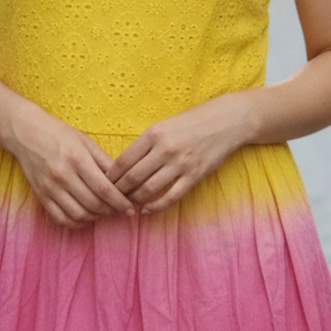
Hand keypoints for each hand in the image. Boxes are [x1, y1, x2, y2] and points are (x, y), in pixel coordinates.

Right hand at [10, 107, 135, 229]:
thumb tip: (123, 182)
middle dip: (111, 211)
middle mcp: (62, 175)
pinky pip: (60, 218)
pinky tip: (85, 216)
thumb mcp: (86, 142)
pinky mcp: (40, 195)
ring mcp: (49, 187)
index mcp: (77, 158)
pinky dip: (76, 222)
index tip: (130, 208)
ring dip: (95, 217)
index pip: (104, 189)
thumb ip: (105, 162)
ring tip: (103, 212)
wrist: (26, 133)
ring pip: (78, 214)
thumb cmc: (59, 134)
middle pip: (93, 204)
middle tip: (119, 209)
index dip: (120, 202)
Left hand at [106, 95, 248, 214]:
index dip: (111, 176)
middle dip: (119, 191)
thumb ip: (146, 143)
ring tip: (128, 204)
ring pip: (149, 190)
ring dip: (135, 200)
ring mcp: (180, 164)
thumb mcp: (164, 125)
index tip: (103, 183)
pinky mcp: (194, 176)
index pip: (124, 160)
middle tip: (111, 199)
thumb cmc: (192, 121)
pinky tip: (147, 210)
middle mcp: (165, 149)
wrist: (227, 120)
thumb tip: (124, 164)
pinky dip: (155, 207)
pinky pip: (170, 197)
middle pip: (132, 177)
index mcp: (153, 134)